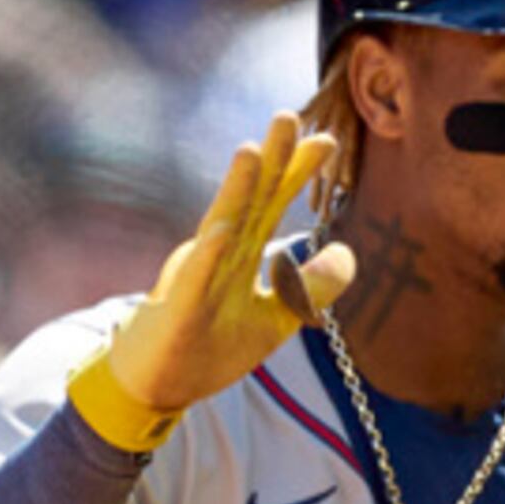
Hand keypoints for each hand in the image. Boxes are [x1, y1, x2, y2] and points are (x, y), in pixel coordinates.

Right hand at [104, 112, 357, 415]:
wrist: (156, 387)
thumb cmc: (209, 349)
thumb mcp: (274, 321)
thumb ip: (310, 288)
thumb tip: (347, 252)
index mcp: (238, 255)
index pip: (271, 206)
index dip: (297, 173)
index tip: (327, 140)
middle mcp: (217, 257)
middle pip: (249, 203)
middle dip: (270, 161)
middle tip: (290, 116)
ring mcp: (196, 280)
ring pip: (220, 228)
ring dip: (236, 191)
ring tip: (252, 150)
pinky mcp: (180, 312)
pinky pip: (196, 281)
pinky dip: (209, 256)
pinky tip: (224, 230)